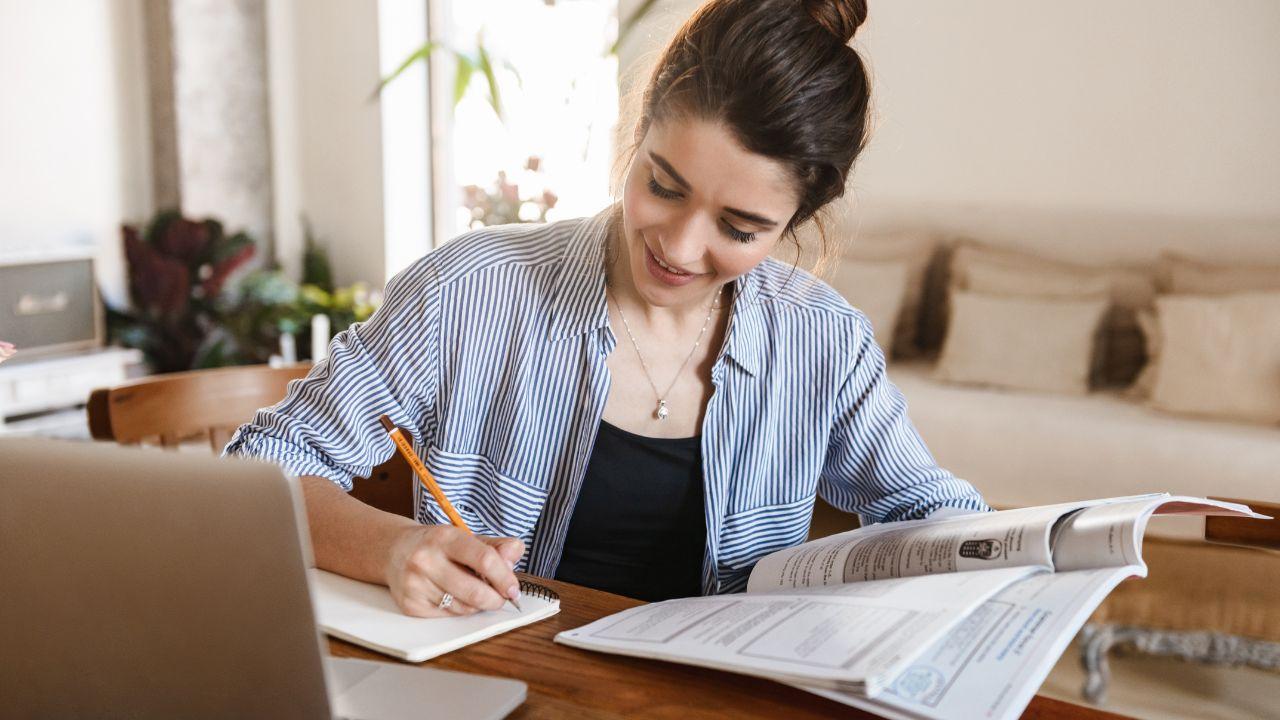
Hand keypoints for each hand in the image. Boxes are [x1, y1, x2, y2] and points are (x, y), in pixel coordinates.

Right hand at [385, 524, 524, 616]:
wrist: (394, 551)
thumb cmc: (438, 545)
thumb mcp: (466, 537)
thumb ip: (496, 546)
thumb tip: (514, 556)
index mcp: (445, 537)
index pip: (484, 559)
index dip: (504, 578)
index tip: (513, 589)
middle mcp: (426, 560)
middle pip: (474, 591)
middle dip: (495, 599)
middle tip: (501, 598)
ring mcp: (415, 584)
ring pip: (463, 607)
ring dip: (477, 604)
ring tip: (474, 591)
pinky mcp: (410, 605)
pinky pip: (448, 616)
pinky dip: (459, 610)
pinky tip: (453, 596)